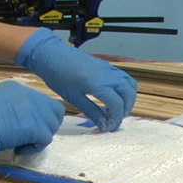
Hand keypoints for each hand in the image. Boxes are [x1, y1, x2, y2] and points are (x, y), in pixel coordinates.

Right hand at [0, 80, 63, 158]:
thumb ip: (10, 108)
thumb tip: (19, 121)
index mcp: (16, 88)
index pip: (40, 101)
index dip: (37, 116)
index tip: (26, 126)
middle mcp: (28, 94)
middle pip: (53, 111)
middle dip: (45, 125)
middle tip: (30, 136)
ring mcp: (34, 110)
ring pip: (51, 126)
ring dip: (39, 138)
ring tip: (22, 144)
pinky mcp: (35, 127)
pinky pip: (46, 140)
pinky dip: (34, 148)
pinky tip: (19, 149)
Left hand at [15, 27, 136, 131]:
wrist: (52, 54)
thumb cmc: (59, 76)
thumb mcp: (74, 98)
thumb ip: (92, 111)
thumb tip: (103, 124)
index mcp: (99, 85)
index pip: (117, 105)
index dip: (116, 119)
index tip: (110, 127)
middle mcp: (109, 76)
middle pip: (129, 95)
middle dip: (125, 109)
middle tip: (114, 118)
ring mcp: (109, 69)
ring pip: (130, 85)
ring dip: (127, 98)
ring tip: (116, 108)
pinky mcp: (107, 66)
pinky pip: (124, 77)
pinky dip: (125, 88)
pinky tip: (113, 95)